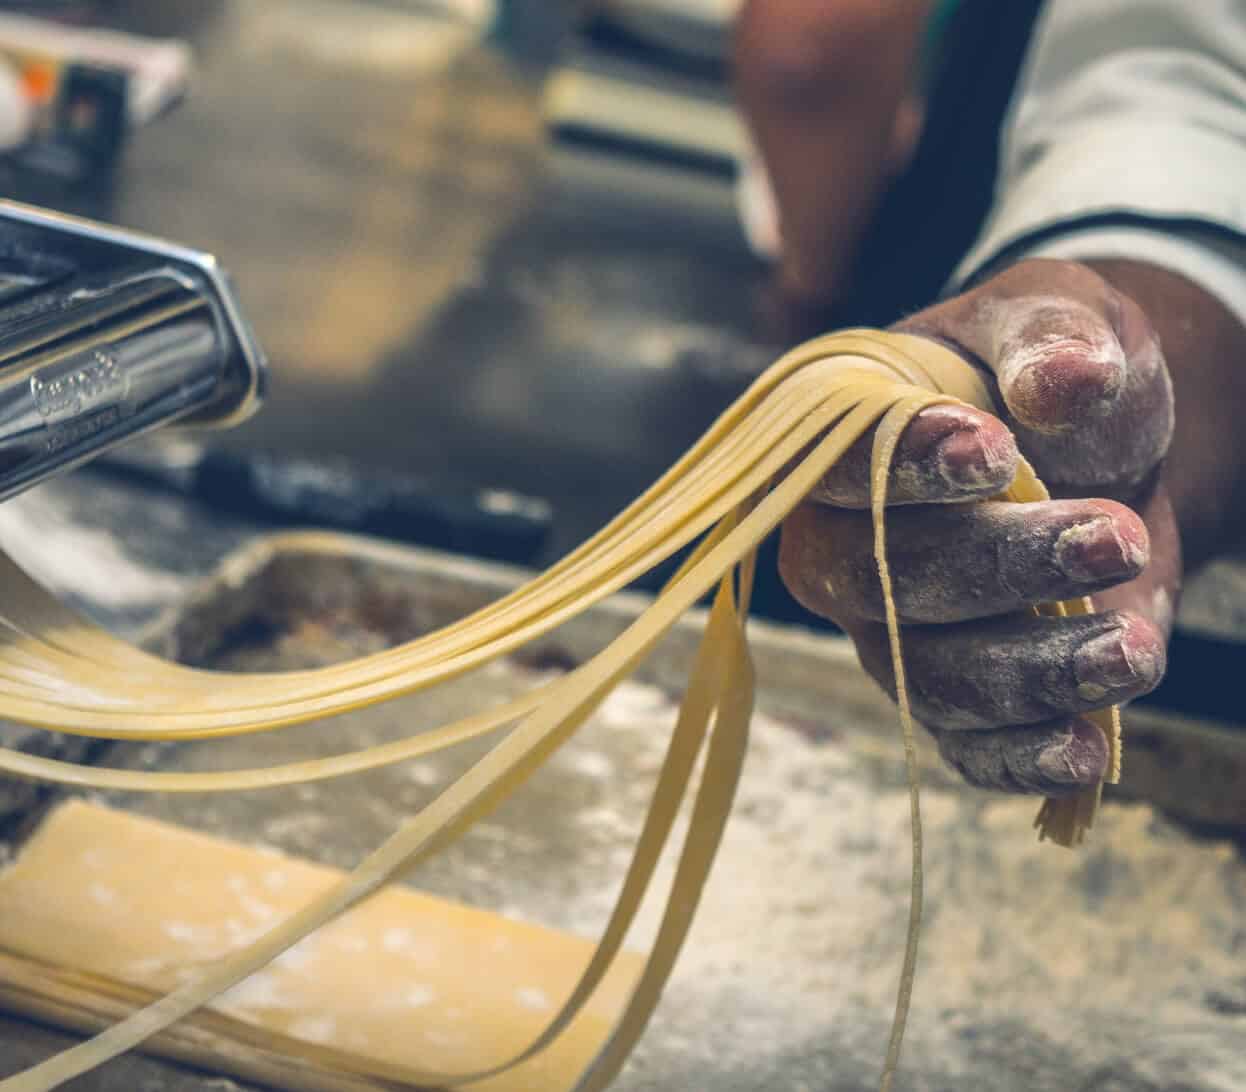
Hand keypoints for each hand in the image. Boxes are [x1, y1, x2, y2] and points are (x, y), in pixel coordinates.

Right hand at [778, 259, 1176, 794]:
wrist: (1095, 446)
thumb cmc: (1049, 369)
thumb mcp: (1057, 313)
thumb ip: (1051, 334)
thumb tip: (1065, 382)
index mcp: (840, 441)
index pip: (838, 467)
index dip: (905, 470)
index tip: (997, 454)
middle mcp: (841, 544)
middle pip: (881, 581)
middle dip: (998, 568)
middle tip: (1114, 536)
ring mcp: (885, 628)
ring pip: (927, 674)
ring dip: (1029, 670)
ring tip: (1132, 647)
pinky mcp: (945, 691)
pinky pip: (961, 743)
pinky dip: (1017, 756)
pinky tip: (1085, 749)